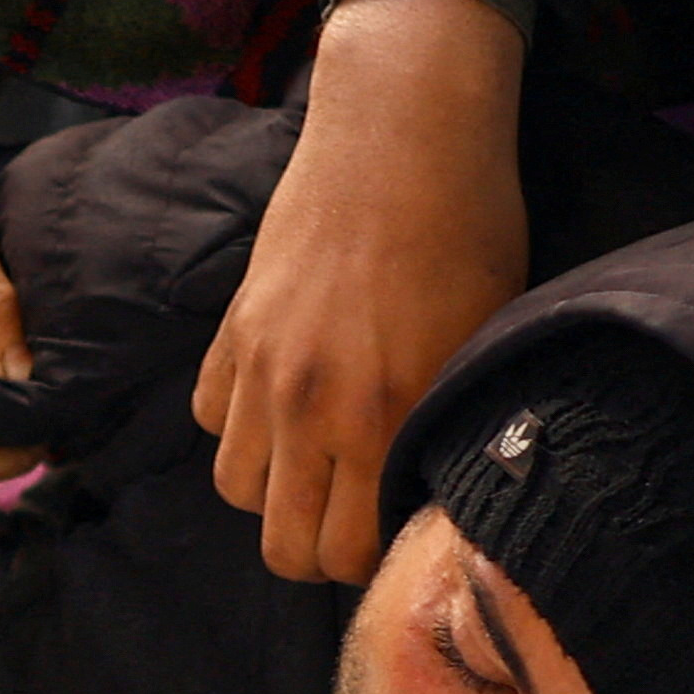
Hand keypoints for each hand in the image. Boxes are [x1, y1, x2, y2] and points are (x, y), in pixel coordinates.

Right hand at [193, 0, 527, 582]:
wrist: (404, 134)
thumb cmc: (469, 231)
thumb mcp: (482, 343)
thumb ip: (445, 429)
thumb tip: (432, 495)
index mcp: (384, 419)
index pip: (347, 553)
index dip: (373, 559)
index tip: (396, 532)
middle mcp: (311, 407)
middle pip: (284, 545)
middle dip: (321, 547)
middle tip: (355, 516)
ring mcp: (263, 369)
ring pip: (236, 489)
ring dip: (275, 491)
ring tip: (316, 463)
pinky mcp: (234, 329)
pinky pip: (211, 418)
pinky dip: (239, 426)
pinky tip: (282, 402)